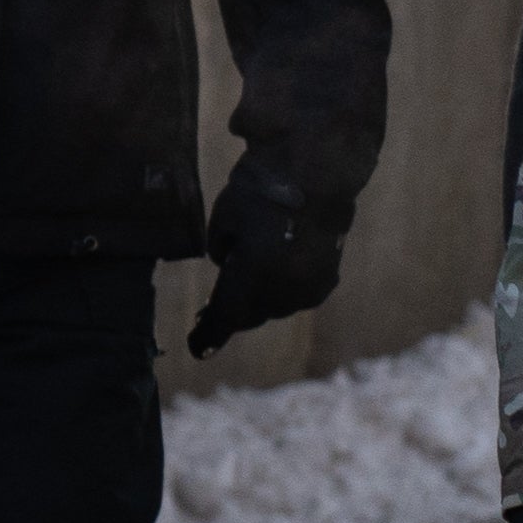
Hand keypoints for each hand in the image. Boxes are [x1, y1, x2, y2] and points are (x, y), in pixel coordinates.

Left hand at [188, 164, 346, 359]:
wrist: (319, 173)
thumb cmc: (262, 190)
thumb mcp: (224, 220)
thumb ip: (222, 254)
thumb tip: (229, 271)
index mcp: (253, 275)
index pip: (225, 316)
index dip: (208, 335)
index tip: (196, 348)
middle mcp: (283, 289)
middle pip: (250, 315)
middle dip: (231, 313)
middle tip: (208, 313)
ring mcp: (308, 287)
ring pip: (274, 308)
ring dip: (258, 301)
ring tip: (245, 286)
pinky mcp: (326, 281)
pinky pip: (295, 297)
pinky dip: (281, 290)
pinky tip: (274, 274)